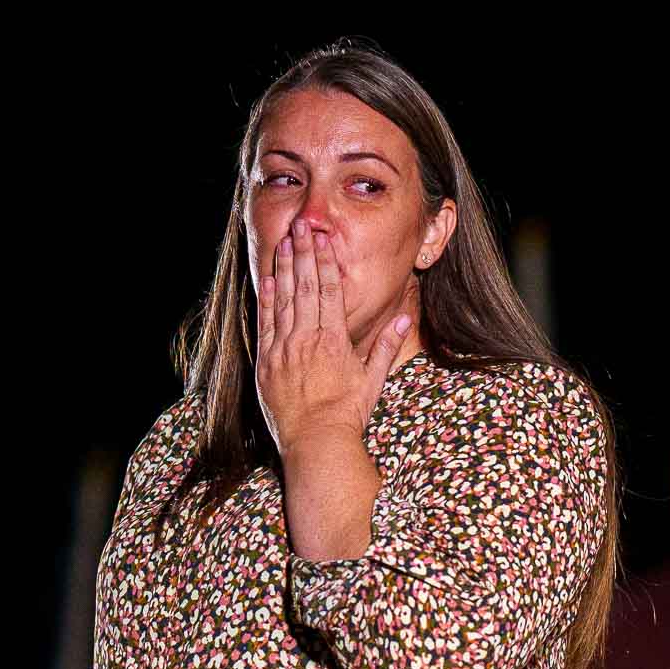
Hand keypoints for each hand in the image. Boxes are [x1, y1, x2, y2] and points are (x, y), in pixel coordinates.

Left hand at [255, 220, 413, 455]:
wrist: (316, 441)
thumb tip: (404, 321)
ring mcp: (284, 349)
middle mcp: (307, 339)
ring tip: (283, 242)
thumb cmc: (348, 413)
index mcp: (335, 340)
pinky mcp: (266, 362)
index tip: (321, 239)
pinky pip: (265, 324)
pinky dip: (266, 300)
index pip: (328, 290)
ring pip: (283, 299)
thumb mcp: (373, 380)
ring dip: (283, 269)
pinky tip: (268, 280)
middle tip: (300, 227)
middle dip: (302, 254)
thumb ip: (385, 347)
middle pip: (304, 287)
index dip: (323, 261)